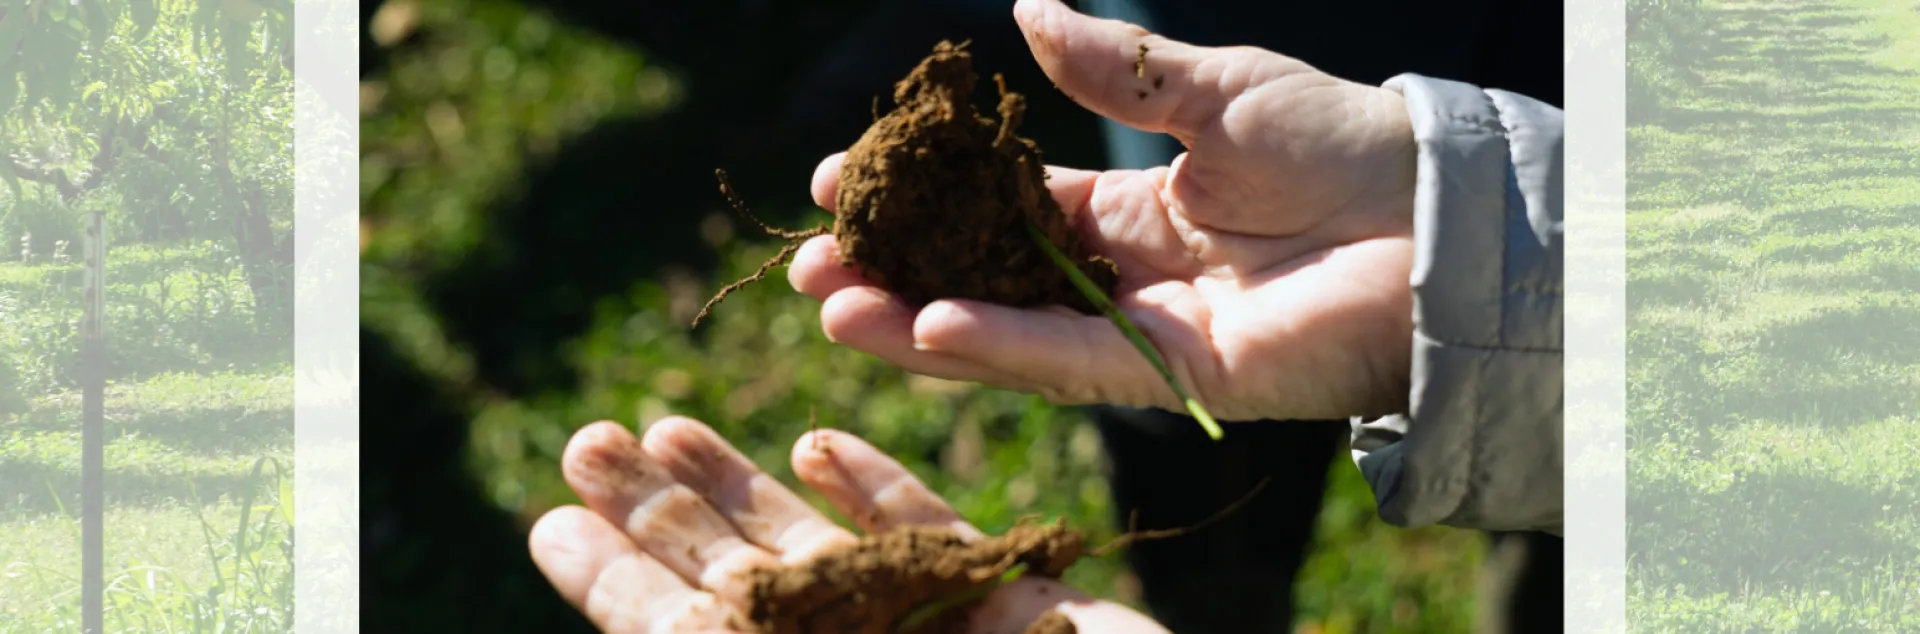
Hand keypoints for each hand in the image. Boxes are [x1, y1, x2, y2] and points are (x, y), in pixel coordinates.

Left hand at [527, 417, 1168, 632]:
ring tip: (666, 428)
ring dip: (742, 486)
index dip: (612, 585)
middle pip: (735, 584)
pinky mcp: (1018, 607)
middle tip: (588, 442)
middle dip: (658, 514)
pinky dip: (877, 491)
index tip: (548, 523)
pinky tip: (820, 443)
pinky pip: (935, 540)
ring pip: (820, 549)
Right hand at [789, 0, 1419, 421]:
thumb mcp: (1214, 87)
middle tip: (806, 263)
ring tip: (828, 304)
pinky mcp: (1174, 373)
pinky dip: (996, 345)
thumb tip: (1023, 9)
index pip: (1002, 205)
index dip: (926, 197)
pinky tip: (923, 326)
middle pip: (983, 277)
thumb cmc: (1340, 143)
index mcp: (1131, 207)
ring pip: (1007, 329)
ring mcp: (1141, 328)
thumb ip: (1115, 72)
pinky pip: (1068, 359)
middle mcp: (1122, 274)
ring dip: (915, 321)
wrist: (1433, 222)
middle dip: (895, 273)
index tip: (843, 178)